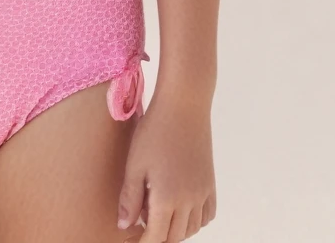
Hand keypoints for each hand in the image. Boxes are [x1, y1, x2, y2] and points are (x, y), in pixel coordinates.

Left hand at [117, 99, 216, 240]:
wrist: (183, 106)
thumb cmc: (154, 131)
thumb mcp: (135, 164)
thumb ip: (130, 198)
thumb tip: (125, 226)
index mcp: (167, 199)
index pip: (156, 237)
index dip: (142, 242)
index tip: (130, 239)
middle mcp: (189, 201)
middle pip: (174, 237)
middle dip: (157, 237)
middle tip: (140, 227)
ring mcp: (203, 192)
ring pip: (192, 229)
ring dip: (175, 231)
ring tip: (157, 216)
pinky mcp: (210, 183)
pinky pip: (207, 215)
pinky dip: (195, 221)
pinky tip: (181, 210)